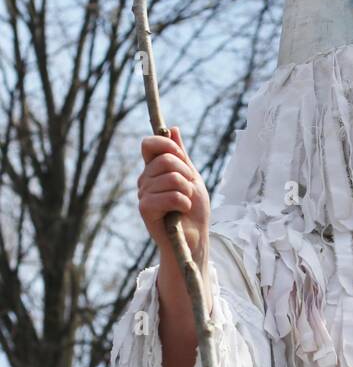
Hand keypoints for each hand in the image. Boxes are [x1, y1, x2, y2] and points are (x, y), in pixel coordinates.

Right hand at [138, 127, 209, 264]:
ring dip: (187, 191)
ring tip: (185, 202)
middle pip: (166, 159)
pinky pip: (169, 196)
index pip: (150, 144)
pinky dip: (183, 202)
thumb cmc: (194, 208)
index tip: (182, 158)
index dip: (167, 146)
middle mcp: (145, 179)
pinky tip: (182, 211)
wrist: (194, 237)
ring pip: (172, 178)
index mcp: (154, 169)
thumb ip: (180, 154)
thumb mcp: (191, 176)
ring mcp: (143, 194)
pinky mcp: (145, 209)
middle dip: (186, 173)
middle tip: (189, 189)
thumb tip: (173, 129)